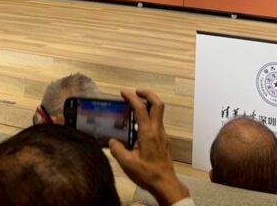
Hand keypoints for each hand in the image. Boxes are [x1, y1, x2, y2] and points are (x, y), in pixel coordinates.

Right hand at [109, 89, 188, 205]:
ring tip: (135, 109)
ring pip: (158, 113)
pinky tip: (140, 128)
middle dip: (147, 94)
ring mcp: (163, 135)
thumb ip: (117, 149)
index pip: (141, 108)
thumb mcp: (127, 163)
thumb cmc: (148, 174)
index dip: (132, 97)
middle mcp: (157, 130)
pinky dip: (149, 119)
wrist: (165, 184)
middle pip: (157, 104)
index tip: (124, 92)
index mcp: (148, 133)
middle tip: (136, 92)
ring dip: (148, 106)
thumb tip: (111, 142)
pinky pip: (157, 124)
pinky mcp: (164, 141)